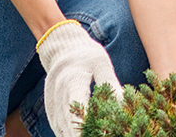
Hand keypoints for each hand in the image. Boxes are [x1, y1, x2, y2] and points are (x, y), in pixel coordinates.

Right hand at [37, 20, 122, 136]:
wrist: (62, 48)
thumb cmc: (87, 55)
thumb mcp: (102, 64)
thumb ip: (111, 84)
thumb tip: (125, 102)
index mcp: (73, 79)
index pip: (77, 105)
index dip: (85, 121)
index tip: (96, 132)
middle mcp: (59, 92)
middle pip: (67, 120)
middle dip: (79, 133)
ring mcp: (52, 100)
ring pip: (60, 125)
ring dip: (72, 135)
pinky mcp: (50, 106)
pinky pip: (56, 125)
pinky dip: (65, 134)